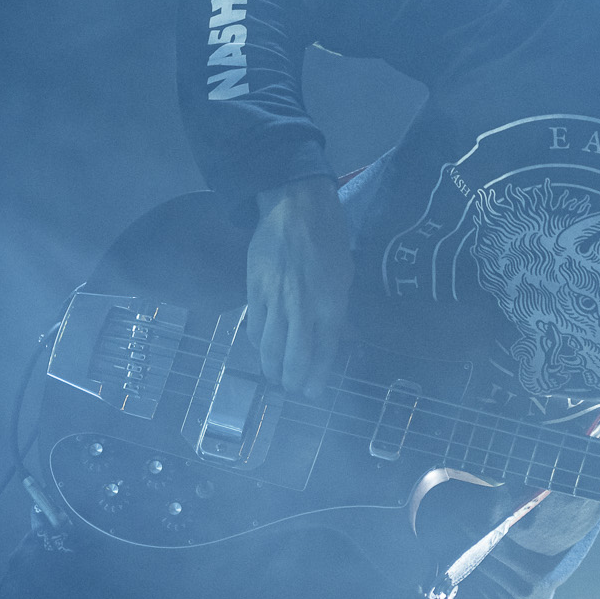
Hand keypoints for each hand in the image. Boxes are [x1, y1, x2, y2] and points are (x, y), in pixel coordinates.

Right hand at [248, 176, 352, 395]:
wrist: (295, 206)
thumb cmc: (329, 236)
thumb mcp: (345, 273)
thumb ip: (338, 307)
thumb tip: (337, 334)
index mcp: (331, 303)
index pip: (324, 350)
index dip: (318, 375)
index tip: (314, 392)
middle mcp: (303, 306)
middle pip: (295, 355)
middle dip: (293, 379)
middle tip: (291, 389)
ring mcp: (276, 299)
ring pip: (270, 345)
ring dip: (272, 367)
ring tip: (274, 377)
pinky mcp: (255, 289)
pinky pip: (254, 324)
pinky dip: (257, 342)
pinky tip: (260, 349)